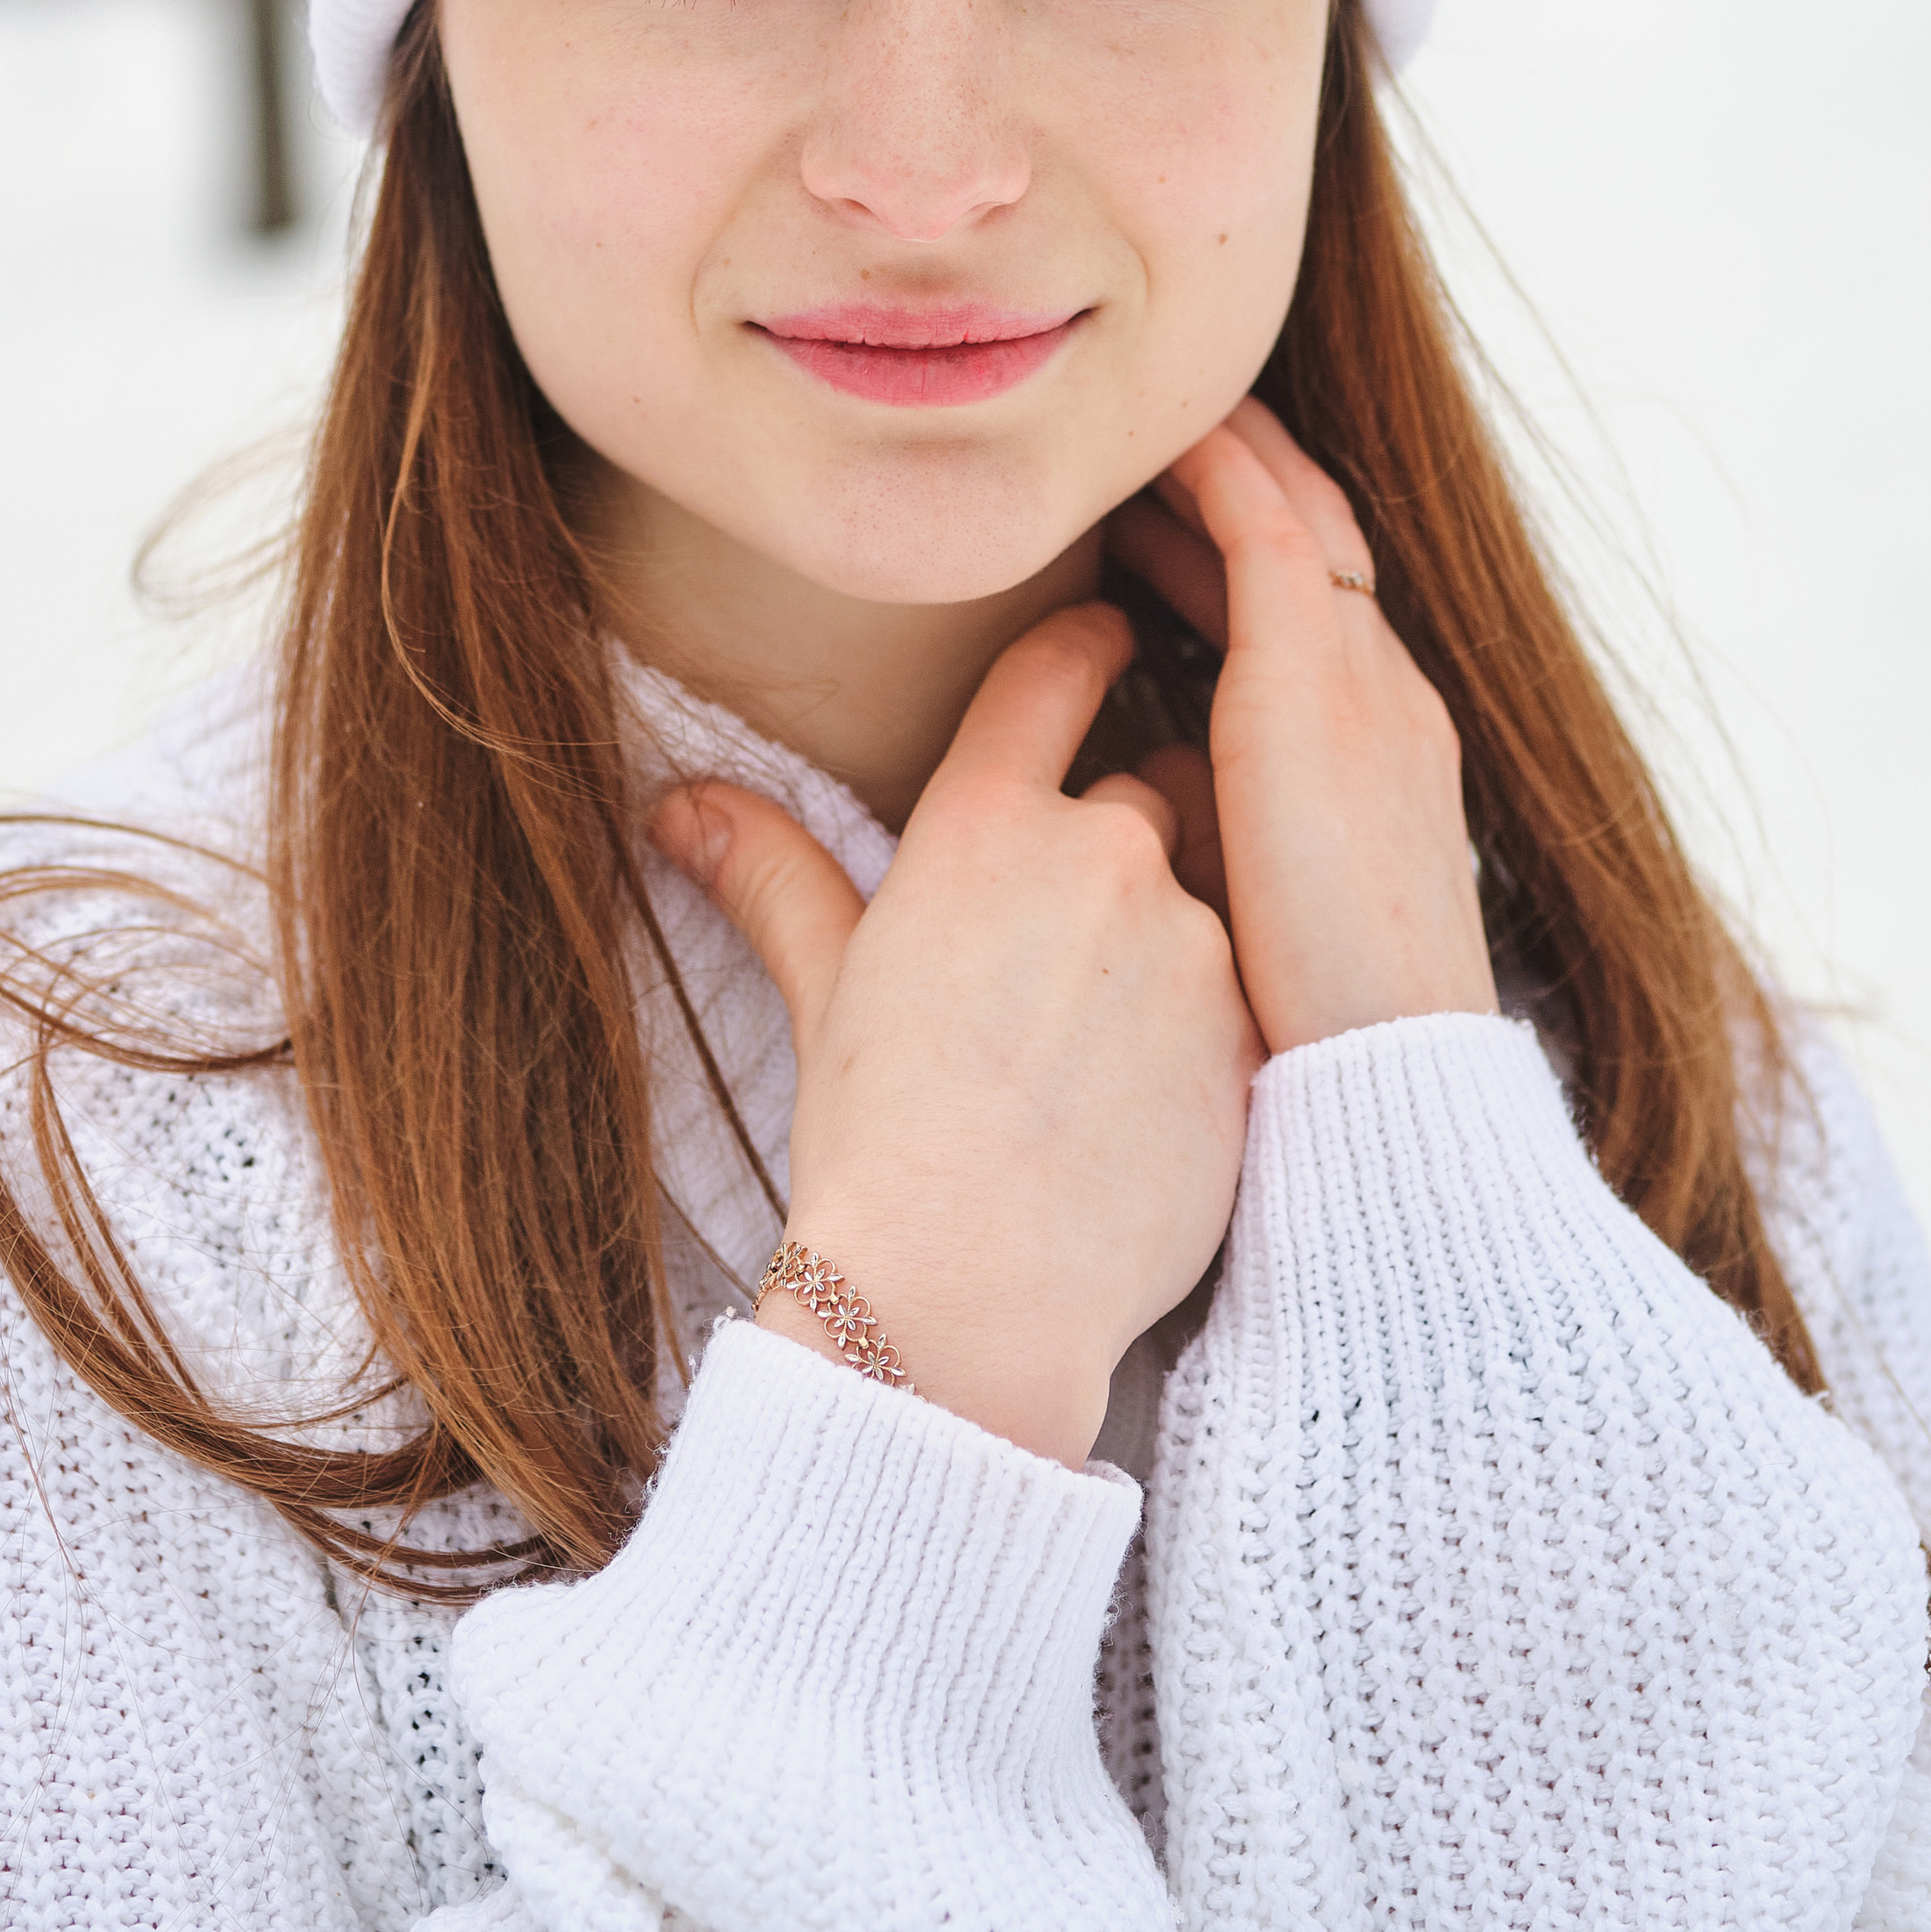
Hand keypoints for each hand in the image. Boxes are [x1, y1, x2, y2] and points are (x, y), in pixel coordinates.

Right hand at [649, 603, 1255, 1468]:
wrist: (969, 1297)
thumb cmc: (880, 1143)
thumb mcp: (825, 991)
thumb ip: (772, 874)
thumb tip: (678, 804)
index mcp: (986, 824)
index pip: (1056, 672)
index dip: (1088, 640)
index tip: (1110, 634)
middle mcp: (1101, 853)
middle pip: (1147, 787)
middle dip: (1127, 829)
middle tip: (1082, 914)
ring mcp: (1191, 941)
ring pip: (1206, 894)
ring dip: (1173, 934)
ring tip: (1110, 1034)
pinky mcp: (1252, 1031)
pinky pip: (1250, 991)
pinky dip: (1214, 1020)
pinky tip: (1157, 1093)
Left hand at [1109, 398, 1497, 1058]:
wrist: (1383, 1081)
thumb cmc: (1306, 1045)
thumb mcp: (1274, 927)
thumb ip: (1233, 870)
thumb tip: (1156, 860)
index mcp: (1384, 763)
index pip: (1313, 621)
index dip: (1239, 558)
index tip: (1166, 522)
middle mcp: (1388, 704)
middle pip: (1318, 545)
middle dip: (1242, 483)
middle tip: (1157, 438)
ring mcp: (1364, 686)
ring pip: (1295, 518)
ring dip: (1225, 458)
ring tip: (1145, 419)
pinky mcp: (1314, 685)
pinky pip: (1266, 534)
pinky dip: (1221, 475)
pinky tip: (1158, 443)